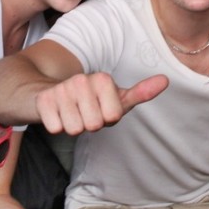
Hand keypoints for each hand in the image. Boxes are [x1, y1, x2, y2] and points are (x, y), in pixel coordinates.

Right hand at [35, 72, 167, 135]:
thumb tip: (165, 80)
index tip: (100, 108)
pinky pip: (55, 128)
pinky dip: (56, 126)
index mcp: (102, 79)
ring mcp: (61, 89)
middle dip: (89, 124)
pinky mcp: (43, 100)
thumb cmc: (87, 100)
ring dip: (72, 126)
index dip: (107, 119)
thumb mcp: (116, 97)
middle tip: (83, 112)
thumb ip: (140, 92)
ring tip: (70, 113)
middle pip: (94, 125)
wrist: (47, 92)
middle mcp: (81, 80)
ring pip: (75, 129)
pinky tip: (56, 114)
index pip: (113, 117)